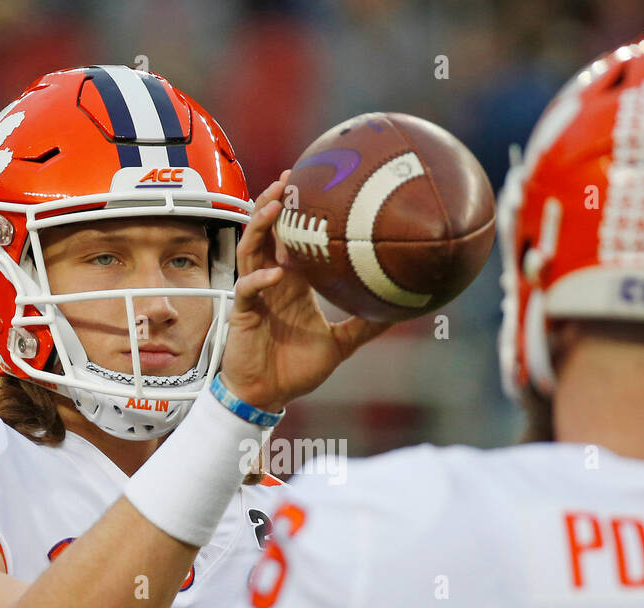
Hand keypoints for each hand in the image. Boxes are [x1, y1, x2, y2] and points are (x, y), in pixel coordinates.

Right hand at [220, 172, 390, 412]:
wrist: (267, 396)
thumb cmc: (296, 370)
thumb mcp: (339, 346)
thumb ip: (365, 327)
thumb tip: (401, 314)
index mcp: (293, 282)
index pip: (290, 237)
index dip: (295, 211)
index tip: (312, 183)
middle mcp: (271, 280)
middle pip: (266, 231)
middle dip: (273, 201)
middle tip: (288, 177)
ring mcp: (254, 293)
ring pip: (250, 248)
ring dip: (260, 226)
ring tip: (274, 205)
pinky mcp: (242, 311)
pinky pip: (247, 287)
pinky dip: (260, 278)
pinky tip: (278, 273)